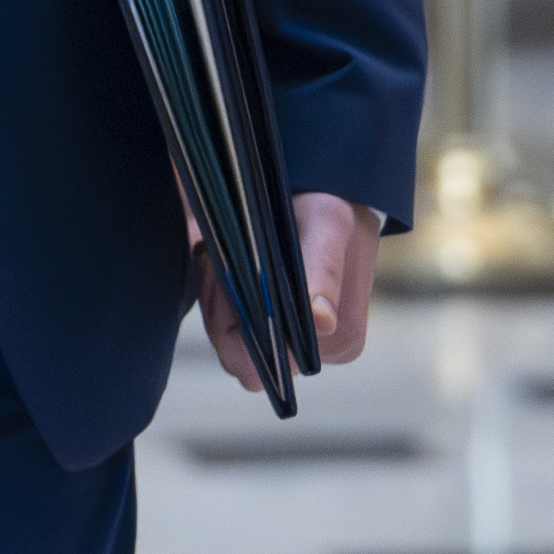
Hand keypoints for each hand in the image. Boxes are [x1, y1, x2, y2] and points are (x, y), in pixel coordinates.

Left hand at [200, 192, 381, 397]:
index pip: (273, 364)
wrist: (320, 189)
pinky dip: (212, 295)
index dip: (240, 324)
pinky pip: (223, 330)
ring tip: (219, 256)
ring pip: (228, 344)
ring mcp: (291, 344)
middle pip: (244, 359)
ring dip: (214, 297)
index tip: (231, 278)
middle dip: (221, 309)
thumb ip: (324, 271)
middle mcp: (317, 353)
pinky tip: (217, 262)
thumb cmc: (329, 204)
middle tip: (216, 260)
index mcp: (340, 341)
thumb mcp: (329, 224)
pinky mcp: (268, 329)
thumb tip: (322, 321)